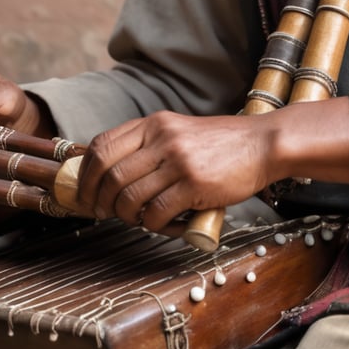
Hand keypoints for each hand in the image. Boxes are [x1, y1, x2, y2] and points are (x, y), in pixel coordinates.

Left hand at [74, 98, 348, 233]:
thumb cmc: (221, 144)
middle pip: (110, 174)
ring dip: (127, 215)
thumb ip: (149, 146)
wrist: (263, 144)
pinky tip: (163, 223)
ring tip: (138, 219)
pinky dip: (152, 225)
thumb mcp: (179, 132)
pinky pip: (156, 212)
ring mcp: (177, 160)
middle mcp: (161, 138)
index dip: (86, 174)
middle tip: (104, 214)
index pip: (102, 146)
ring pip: (129, 196)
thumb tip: (111, 174)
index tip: (86, 193)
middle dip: (100, 200)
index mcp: (154, 123)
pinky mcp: (194, 184)